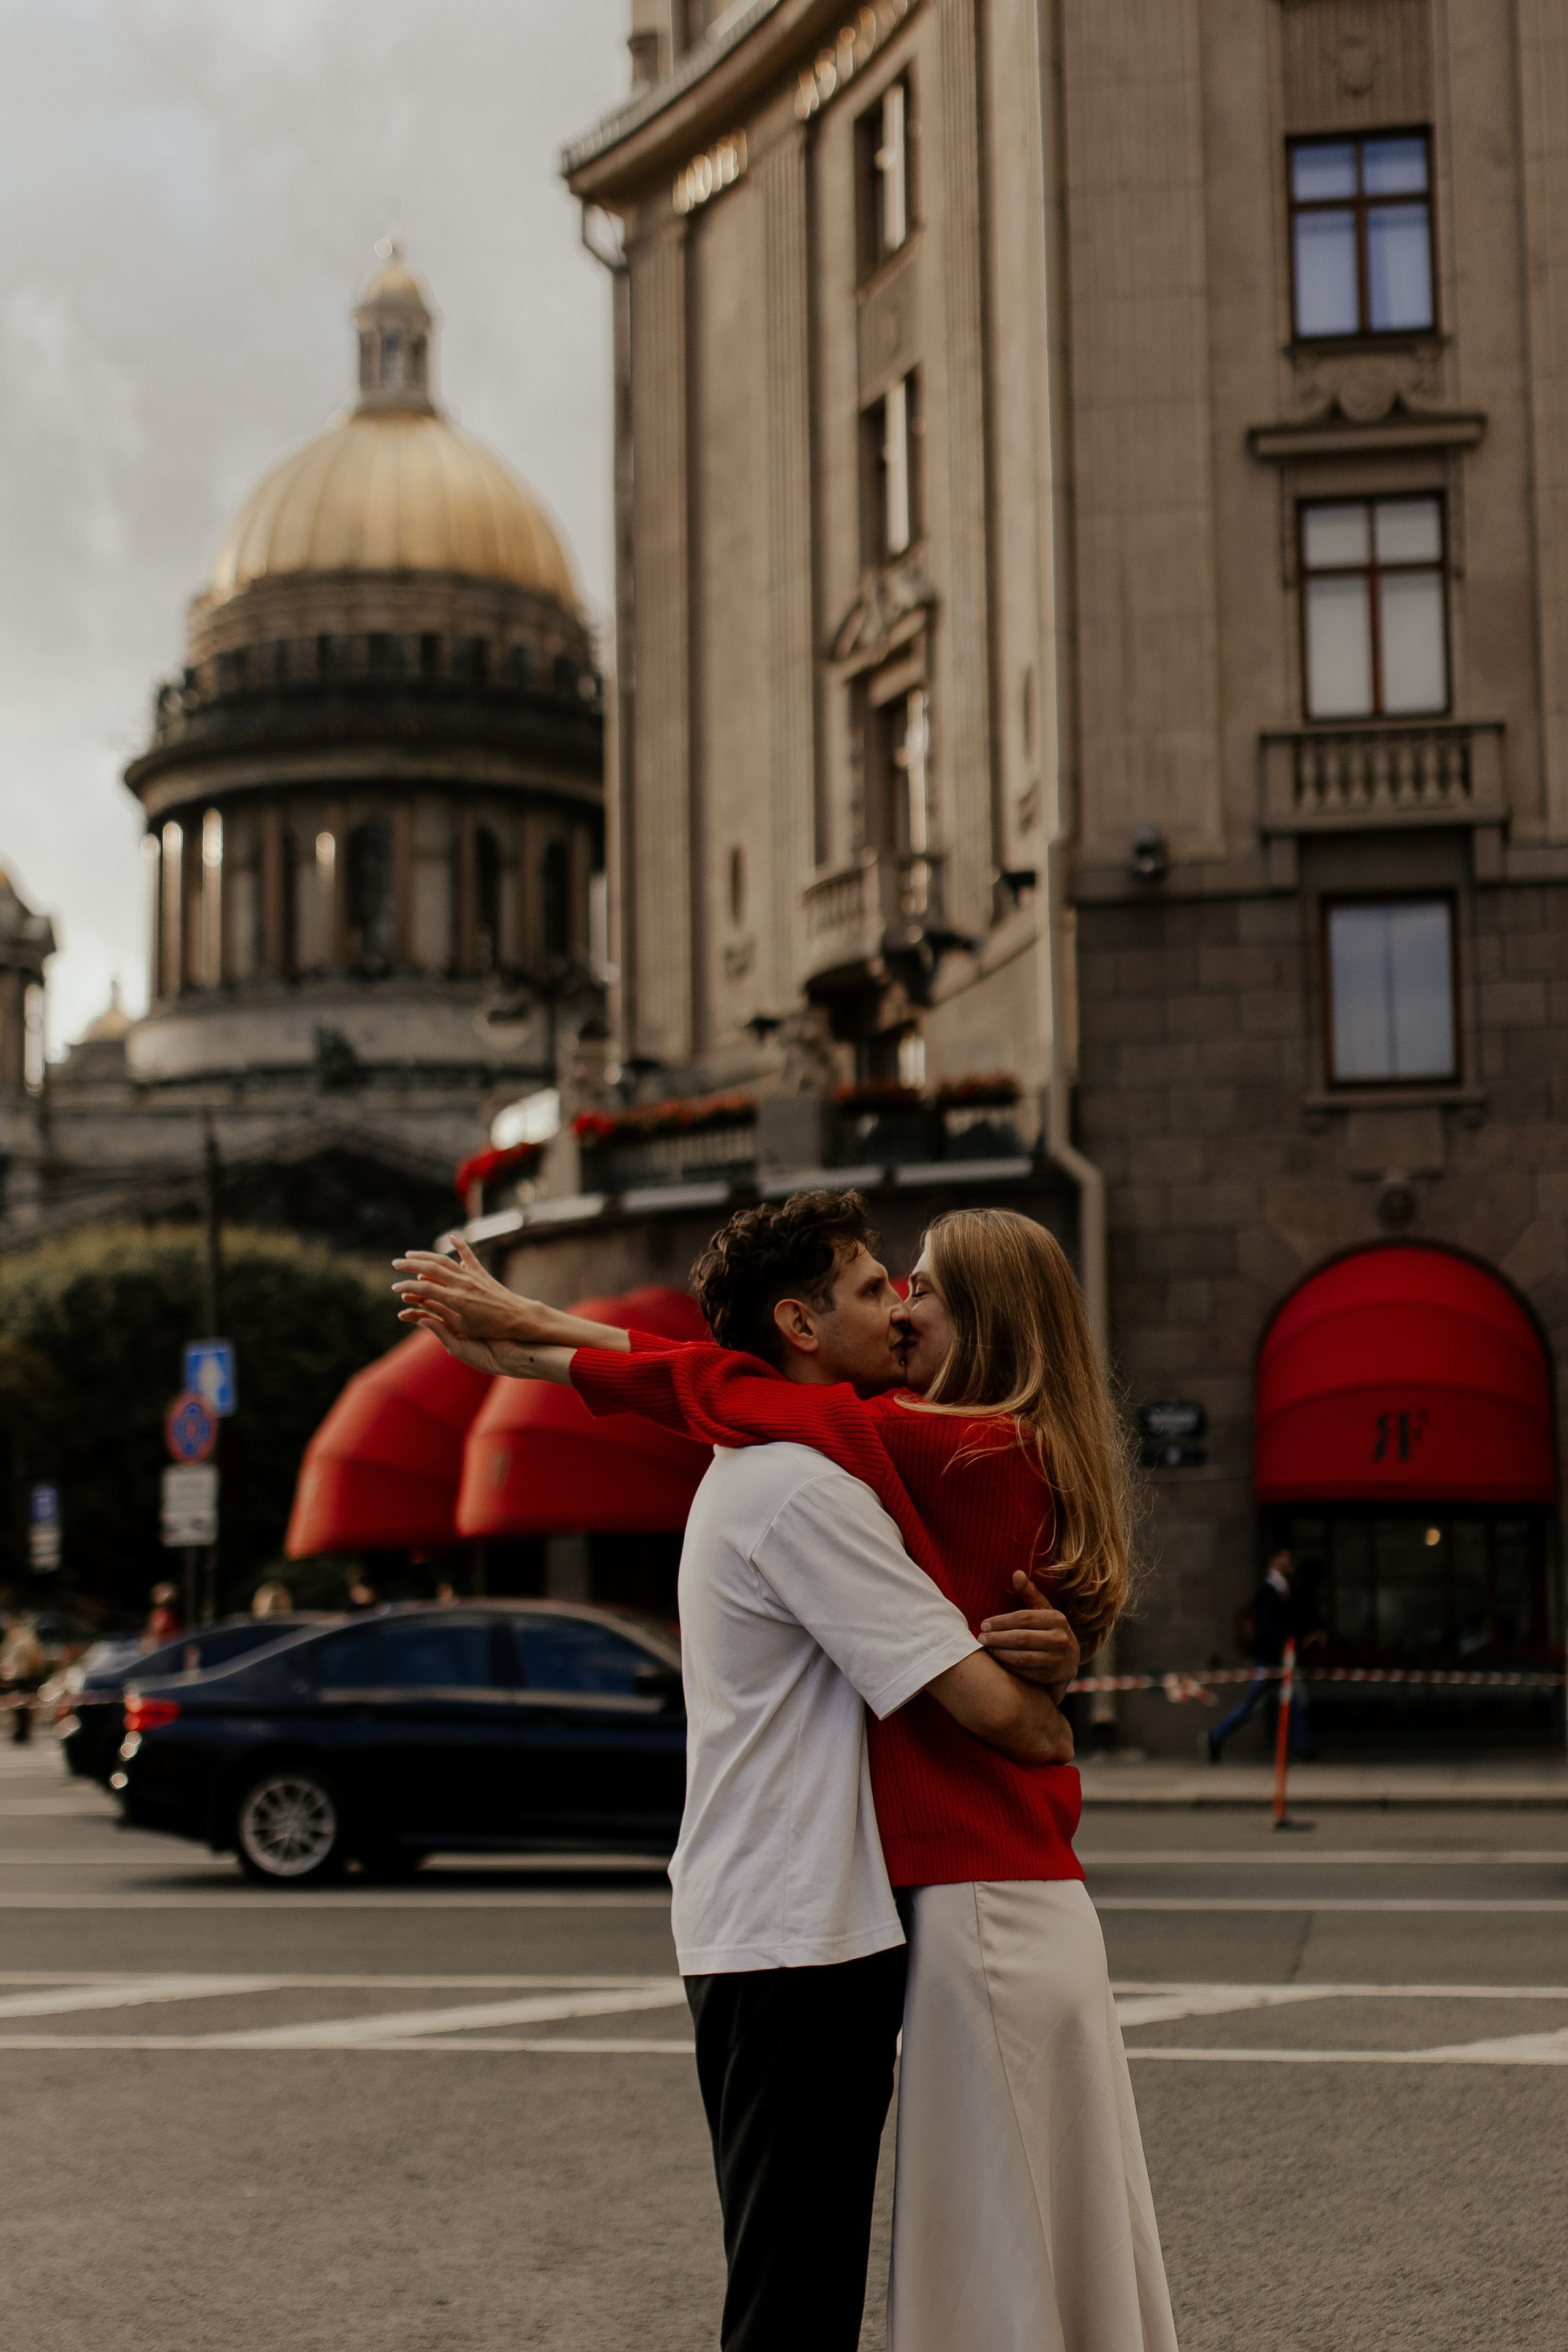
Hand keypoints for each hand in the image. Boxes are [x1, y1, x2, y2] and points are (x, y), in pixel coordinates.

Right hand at [392, 1239, 556, 1345]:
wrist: (516, 1318)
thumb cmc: (489, 1329)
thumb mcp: (462, 1327)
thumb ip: (440, 1316)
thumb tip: (420, 1308)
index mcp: (456, 1300)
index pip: (424, 1289)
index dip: (407, 1287)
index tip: (395, 1288)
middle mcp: (462, 1284)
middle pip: (430, 1269)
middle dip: (410, 1265)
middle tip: (395, 1264)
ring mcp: (472, 1276)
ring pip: (444, 1260)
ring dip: (426, 1255)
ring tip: (411, 1254)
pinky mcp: (481, 1272)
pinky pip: (469, 1255)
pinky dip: (460, 1245)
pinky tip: (452, 1237)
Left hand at [978, 1574, 1080, 1697]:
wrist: (1069, 1658)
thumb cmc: (1049, 1629)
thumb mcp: (1043, 1609)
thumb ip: (1029, 1592)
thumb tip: (1016, 1573)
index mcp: (1057, 1619)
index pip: (1024, 1618)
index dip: (1001, 1621)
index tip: (984, 1624)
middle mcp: (1060, 1639)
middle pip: (1022, 1638)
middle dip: (997, 1638)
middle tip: (981, 1637)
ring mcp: (1057, 1659)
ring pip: (1022, 1658)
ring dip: (1000, 1653)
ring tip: (987, 1648)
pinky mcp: (1052, 1676)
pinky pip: (1025, 1672)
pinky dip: (1008, 1666)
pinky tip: (997, 1661)